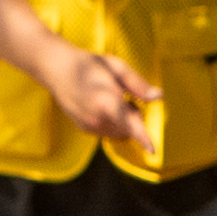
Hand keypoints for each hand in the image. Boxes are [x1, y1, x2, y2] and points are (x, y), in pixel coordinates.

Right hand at [34, 39, 157, 151]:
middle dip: (134, 118)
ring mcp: (88, 125)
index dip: (143, 138)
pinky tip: (100, 105)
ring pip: (119, 133)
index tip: (153, 151)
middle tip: (126, 97)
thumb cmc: (90, 64)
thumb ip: (138, 84)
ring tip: (111, 99)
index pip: (129, 123)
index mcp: (106, 100)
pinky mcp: (84, 128)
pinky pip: (108, 132)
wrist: (57, 69)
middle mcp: (96, 117)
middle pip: (128, 129)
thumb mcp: (116, 67)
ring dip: (123, 122)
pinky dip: (112, 123)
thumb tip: (159, 97)